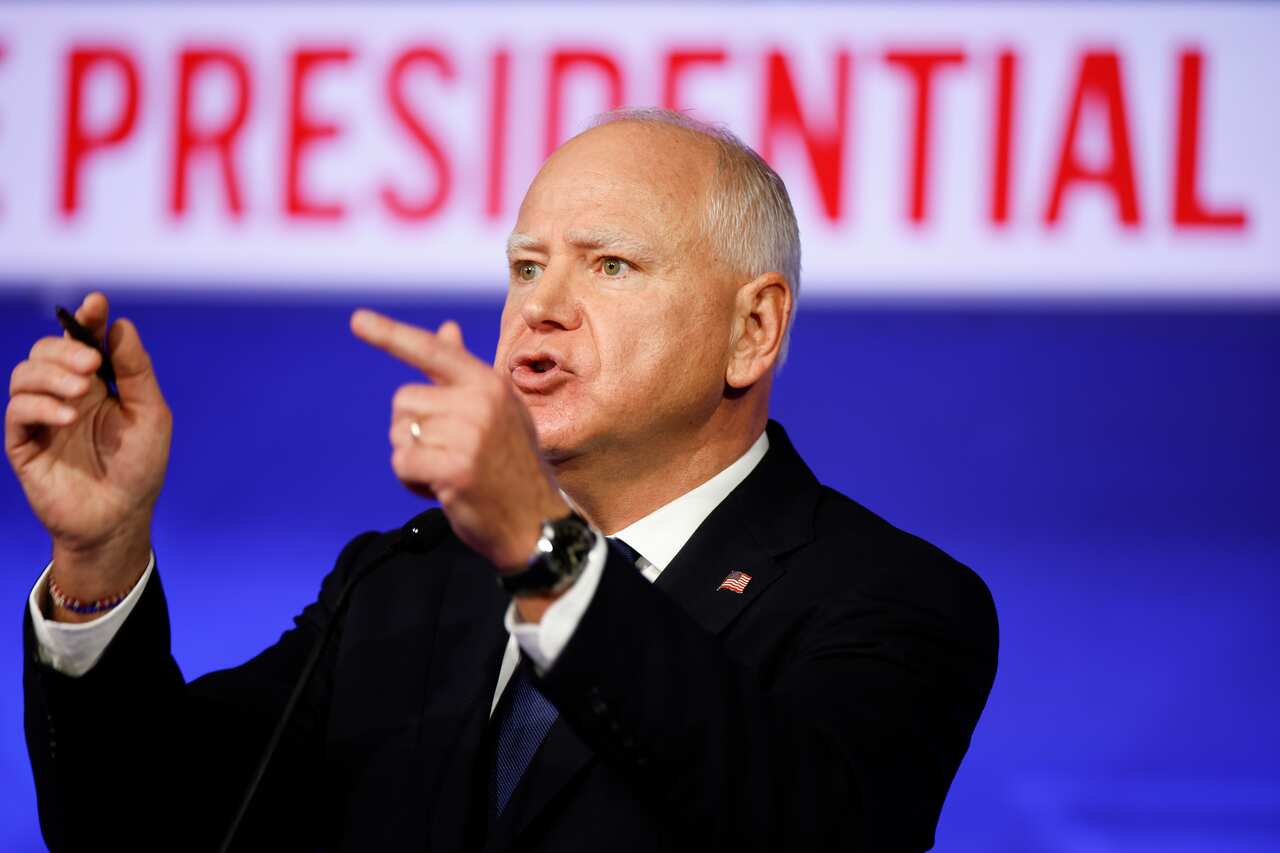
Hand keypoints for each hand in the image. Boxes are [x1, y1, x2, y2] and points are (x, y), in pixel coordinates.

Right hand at [5, 293, 170, 616]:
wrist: (120, 517)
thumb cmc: (139, 467)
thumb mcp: (150, 415)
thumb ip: (136, 371)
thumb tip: (121, 325)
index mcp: (98, 384)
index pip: (82, 340)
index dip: (85, 319)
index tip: (96, 304)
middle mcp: (66, 394)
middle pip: (46, 351)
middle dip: (66, 349)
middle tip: (91, 365)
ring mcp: (42, 417)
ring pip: (24, 374)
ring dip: (51, 376)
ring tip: (81, 394)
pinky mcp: (23, 443)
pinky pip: (16, 411)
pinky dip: (39, 406)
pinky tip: (67, 416)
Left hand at [351, 309, 568, 570]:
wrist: (535, 523)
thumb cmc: (511, 465)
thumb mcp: (497, 411)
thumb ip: (464, 373)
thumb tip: (446, 328)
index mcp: (489, 384)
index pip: (433, 351)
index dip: (390, 334)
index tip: (356, 319)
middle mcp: (481, 402)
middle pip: (403, 400)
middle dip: (412, 429)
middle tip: (448, 453)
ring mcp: (470, 435)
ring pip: (400, 433)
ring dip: (414, 457)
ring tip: (449, 471)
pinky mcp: (456, 469)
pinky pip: (402, 462)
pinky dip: (411, 480)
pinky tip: (441, 489)